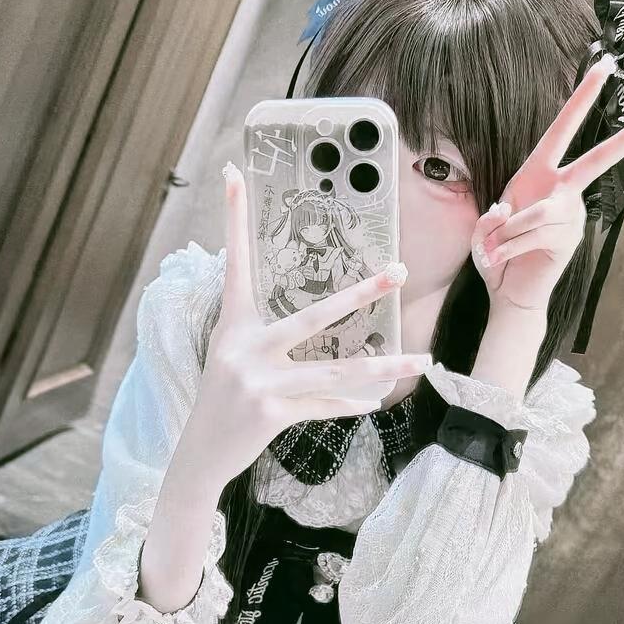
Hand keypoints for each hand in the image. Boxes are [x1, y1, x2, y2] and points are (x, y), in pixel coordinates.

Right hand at [189, 161, 430, 484]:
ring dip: (382, 367)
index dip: (233, 217)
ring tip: (422, 361)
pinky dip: (348, 405)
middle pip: (312, 316)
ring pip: (333, 370)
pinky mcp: (270, 412)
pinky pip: (323, 405)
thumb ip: (263, 329)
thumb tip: (310, 313)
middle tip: (398, 273)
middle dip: (360, 294)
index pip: (235, 262)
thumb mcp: (232, 352)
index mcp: (234, 324)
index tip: (233, 173)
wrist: (200, 450)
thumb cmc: (224, 395)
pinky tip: (373, 402)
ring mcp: (257, 381)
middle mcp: (244, 348)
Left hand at [470, 53, 623, 310]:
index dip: (582, 98)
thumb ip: (492, 218)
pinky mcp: (568, 240)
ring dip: (505, 233)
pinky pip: (531, 234)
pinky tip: (499, 261)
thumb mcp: (486, 230)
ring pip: (538, 213)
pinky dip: (505, 248)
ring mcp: (571, 216)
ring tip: (493, 251)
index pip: (563, 130)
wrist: (508, 294)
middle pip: (599, 159)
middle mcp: (562, 191)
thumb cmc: (499, 256)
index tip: (606, 65)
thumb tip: (507, 213)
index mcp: (540, 174)